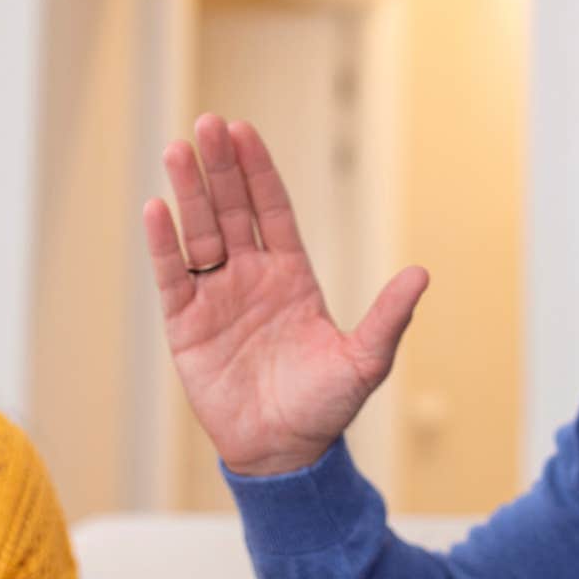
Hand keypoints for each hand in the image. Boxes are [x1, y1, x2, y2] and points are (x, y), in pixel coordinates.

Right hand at [143, 114, 428, 475]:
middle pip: (231, 210)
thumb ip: (388, 318)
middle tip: (206, 124)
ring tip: (178, 151)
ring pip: (199, 234)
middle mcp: (250, 278)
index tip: (244, 132)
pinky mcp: (186, 326)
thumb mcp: (365, 361)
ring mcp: (216, 299)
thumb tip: (420, 274)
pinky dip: (164, 244)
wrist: (284, 454)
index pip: (271, 211)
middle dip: (220, 168)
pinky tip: (157, 209)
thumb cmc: (325, 407)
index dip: (258, 172)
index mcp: (292, 277)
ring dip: (188, 193)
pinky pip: (173, 277)